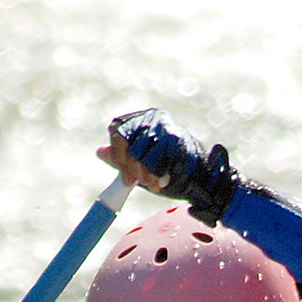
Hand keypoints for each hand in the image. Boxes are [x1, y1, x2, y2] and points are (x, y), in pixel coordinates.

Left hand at [97, 108, 236, 223]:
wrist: (202, 180)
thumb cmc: (170, 170)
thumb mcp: (140, 165)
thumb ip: (121, 159)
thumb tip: (100, 152)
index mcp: (141, 120)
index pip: (117, 129)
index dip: (117, 152)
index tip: (125, 175)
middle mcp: (151, 118)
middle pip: (124, 137)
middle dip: (128, 165)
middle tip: (135, 181)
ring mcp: (163, 125)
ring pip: (138, 151)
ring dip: (143, 173)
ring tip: (153, 183)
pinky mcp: (174, 138)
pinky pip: (154, 160)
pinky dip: (156, 175)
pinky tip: (163, 180)